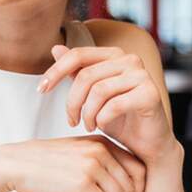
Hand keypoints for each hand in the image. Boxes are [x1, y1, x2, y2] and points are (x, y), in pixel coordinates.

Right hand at [0, 135, 145, 191]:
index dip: (136, 188)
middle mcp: (100, 151)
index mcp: (102, 142)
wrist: (15, 164)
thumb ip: (100, 163)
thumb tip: (124, 188)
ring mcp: (92, 166)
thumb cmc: (44, 163)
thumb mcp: (77, 154)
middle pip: (134, 184)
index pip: (138, 167)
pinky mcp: (83, 184)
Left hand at [39, 45, 174, 163]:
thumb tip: (55, 48)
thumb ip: (77, 72)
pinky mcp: (150, 94)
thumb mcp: (92, 96)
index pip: (78, 54)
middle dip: (72, 102)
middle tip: (71, 121)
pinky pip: (114, 105)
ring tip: (88, 125)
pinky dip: (102, 119)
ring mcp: (142, 75)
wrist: (147, 144)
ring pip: (98, 90)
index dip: (56, 71)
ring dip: (87, 113)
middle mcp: (130, 60)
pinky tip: (101, 126)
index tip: (41, 90)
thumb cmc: (120, 119)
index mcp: (115, 55)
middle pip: (86, 75)